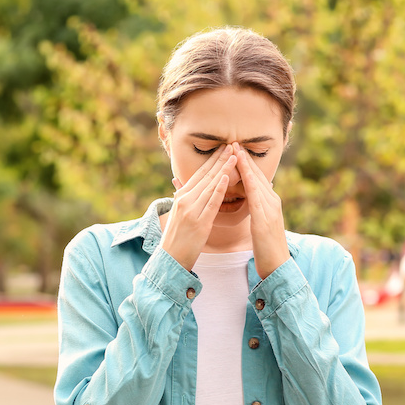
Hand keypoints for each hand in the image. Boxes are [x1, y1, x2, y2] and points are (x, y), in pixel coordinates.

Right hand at [159, 144, 236, 270]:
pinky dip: (219, 189)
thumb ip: (185, 200)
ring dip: (223, 169)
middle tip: (232, 144)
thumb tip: (184, 188)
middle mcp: (185, 200)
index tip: (223, 148)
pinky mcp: (199, 222)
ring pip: (210, 185)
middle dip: (220, 159)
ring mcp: (191, 210)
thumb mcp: (179, 216)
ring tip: (234, 156)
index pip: (199, 174)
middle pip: (205, 176)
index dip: (212, 160)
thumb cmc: (177, 239)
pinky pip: (211, 202)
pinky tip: (226, 178)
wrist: (170, 260)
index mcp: (181, 197)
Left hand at [237, 144, 288, 278]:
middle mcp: (272, 201)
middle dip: (245, 158)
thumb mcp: (260, 223)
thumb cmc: (266, 247)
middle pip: (257, 174)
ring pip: (257, 182)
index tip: (234, 149)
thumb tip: (254, 196)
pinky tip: (243, 174)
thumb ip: (258, 207)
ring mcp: (270, 209)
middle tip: (233, 141)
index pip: (256, 177)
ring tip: (235, 150)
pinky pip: (256, 197)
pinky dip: (250, 184)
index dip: (245, 162)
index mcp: (269, 202)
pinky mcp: (265, 219)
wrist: (277, 265)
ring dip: (246, 165)